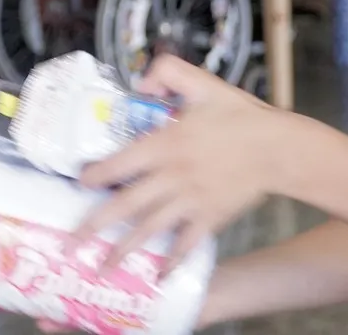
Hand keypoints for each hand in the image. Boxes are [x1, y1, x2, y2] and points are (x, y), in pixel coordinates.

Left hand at [75, 55, 301, 269]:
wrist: (277, 147)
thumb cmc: (239, 114)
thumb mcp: (201, 82)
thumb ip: (167, 72)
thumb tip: (140, 82)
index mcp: (165, 144)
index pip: (120, 164)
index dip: (95, 175)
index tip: (78, 184)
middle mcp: (172, 176)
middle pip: (126, 205)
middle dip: (94, 226)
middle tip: (71, 243)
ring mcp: (191, 201)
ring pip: (150, 229)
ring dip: (124, 251)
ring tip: (102, 269)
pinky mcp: (210, 217)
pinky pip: (186, 243)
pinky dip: (171, 261)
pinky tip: (157, 275)